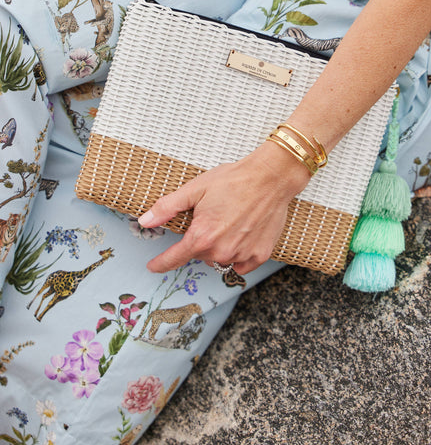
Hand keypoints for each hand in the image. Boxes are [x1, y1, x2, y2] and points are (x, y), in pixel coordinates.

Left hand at [137, 142, 310, 274]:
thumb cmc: (234, 180)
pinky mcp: (260, 255)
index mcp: (202, 236)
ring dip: (218, 248)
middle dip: (199, 241)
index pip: (174, 259)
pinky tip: (241, 236)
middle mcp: (221, 251)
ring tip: (228, 224)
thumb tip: (145, 221)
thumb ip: (167, 207)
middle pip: (199, 255)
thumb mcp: (195, 189)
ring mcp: (242, 255)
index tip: (154, 266)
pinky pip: (241, 264)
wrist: (270, 177)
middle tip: (211, 218)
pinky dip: (238, 255)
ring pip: (220, 259)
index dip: (161, 263)